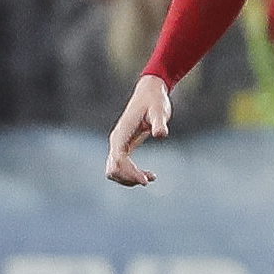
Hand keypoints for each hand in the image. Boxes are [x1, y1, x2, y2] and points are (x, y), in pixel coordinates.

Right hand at [103, 73, 172, 187]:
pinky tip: (149, 175)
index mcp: (121, 133)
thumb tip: (160, 134)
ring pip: (114, 171)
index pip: (118, 159)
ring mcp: (118, 144)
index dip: (129, 172)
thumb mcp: (159, 111)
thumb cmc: (155, 101)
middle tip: (149, 179)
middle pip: (113, 169)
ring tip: (151, 177)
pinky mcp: (123, 147)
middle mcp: (116, 140)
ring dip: (130, 179)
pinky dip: (131, 174)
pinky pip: (121, 167)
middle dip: (129, 178)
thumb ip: (159, 122)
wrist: (150, 93)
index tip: (146, 181)